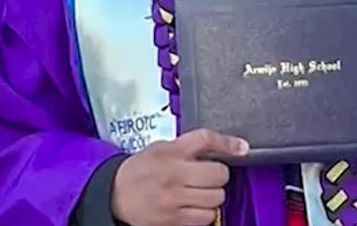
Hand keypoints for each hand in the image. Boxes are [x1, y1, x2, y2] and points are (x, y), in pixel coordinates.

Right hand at [111, 128, 248, 225]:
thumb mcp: (163, 148)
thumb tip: (230, 146)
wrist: (115, 194)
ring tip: (202, 192)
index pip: (205, 139)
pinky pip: (206, 217)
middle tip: (210, 176)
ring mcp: (174, 199)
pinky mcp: (173, 219)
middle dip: (220, 175)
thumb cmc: (142, 169)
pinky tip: (195, 206)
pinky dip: (206, 212)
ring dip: (214, 195)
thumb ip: (191, 146)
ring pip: (216, 197)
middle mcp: (173, 174)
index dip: (227, 143)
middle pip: (218, 173)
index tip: (241, 148)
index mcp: (170, 151)